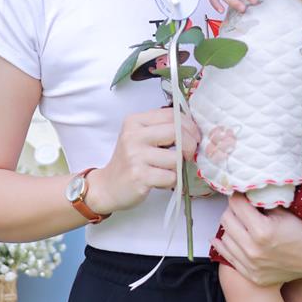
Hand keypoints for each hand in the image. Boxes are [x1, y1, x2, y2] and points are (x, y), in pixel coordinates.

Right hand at [85, 107, 199, 213]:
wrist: (108, 186)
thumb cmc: (130, 161)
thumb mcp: (140, 137)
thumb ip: (162, 129)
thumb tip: (193, 129)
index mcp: (135, 121)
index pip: (171, 115)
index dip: (189, 126)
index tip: (194, 137)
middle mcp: (133, 136)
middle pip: (176, 132)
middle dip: (190, 144)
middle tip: (190, 154)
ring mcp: (135, 156)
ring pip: (175, 157)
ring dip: (178, 167)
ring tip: (166, 170)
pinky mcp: (139, 176)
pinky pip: (170, 176)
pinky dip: (171, 181)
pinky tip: (159, 181)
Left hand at [214, 193, 301, 285]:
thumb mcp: (283, 210)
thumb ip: (261, 201)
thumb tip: (243, 190)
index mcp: (262, 230)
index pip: (236, 204)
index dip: (238, 194)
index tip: (241, 192)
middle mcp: (253, 249)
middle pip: (226, 219)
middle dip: (233, 209)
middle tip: (241, 206)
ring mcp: (251, 265)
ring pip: (224, 238)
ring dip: (231, 227)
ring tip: (240, 222)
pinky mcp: (252, 275)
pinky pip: (227, 257)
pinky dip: (225, 245)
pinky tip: (226, 237)